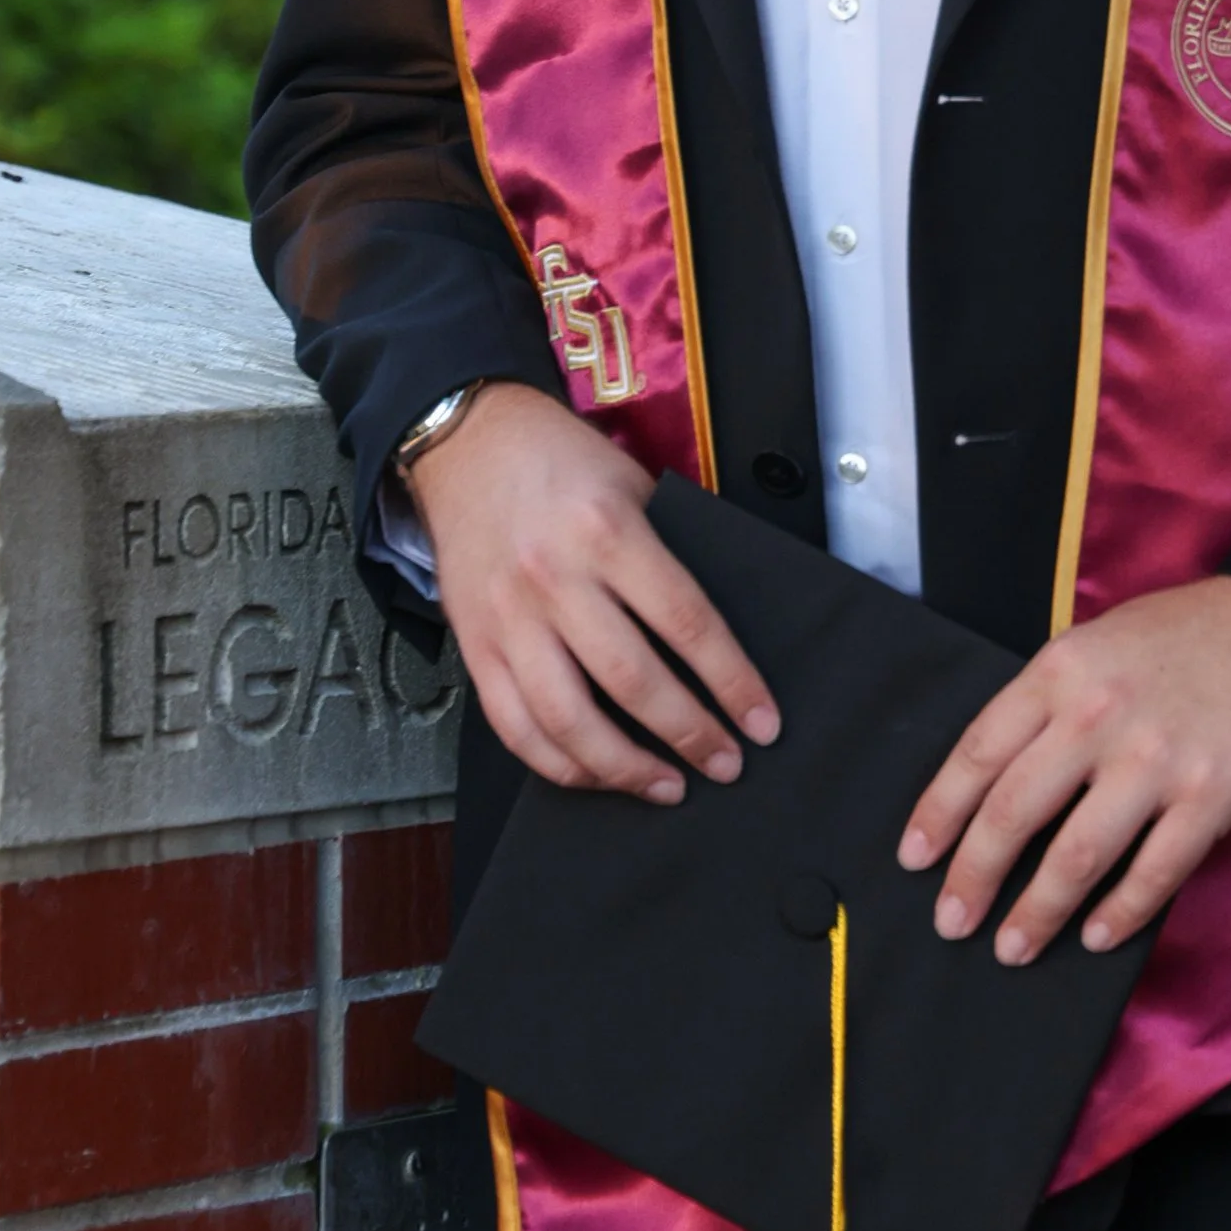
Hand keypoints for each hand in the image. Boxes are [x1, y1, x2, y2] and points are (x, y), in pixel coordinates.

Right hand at [407, 386, 777, 803]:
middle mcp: (555, 578)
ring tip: (668, 786)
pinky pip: (515, 727)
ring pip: (568, 720)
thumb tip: (722, 637)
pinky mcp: (474, 646)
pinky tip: (598, 774)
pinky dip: (560, 764)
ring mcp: (509, 619)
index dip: (732, 682)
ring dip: (625, 769)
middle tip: (727, 764)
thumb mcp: (634, 485)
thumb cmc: (561, 463)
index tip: (761, 722)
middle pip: (633, 682)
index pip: (687, 623)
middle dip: (690, 736)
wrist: (468, 444)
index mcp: (608, 531)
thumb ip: (670, 553)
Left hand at [898, 578, 1230, 963]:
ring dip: (1038, 911)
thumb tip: (1002, 779)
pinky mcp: (1213, 796)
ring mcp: (1158, 758)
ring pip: (1077, 854)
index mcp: (1062, 669)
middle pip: (1015, 810)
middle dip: (974, 876)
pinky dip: (1119, 913)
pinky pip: (1154, 872)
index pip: (980, 751)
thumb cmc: (1194, 637)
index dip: (941, 811)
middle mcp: (1100, 713)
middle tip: (952, 922)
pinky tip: (1096, 936)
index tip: (916, 858)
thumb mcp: (1104, 642)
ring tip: (1014, 946)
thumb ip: (1054, 701)